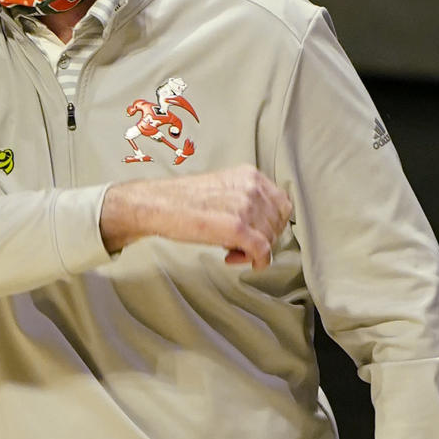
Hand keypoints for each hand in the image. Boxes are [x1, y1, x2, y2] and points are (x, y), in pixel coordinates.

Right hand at [100, 164, 292, 269]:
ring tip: (231, 252)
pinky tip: (244, 263)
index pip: (281, 204)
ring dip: (254, 251)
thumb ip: (244, 200)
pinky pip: (262, 250)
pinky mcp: (237, 226)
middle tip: (239, 247)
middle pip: (278, 223)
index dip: (272, 224)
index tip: (256, 234)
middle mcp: (251, 187)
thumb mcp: (222, 189)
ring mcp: (245, 206)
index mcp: (249, 175)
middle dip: (262, 239)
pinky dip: (259, 262)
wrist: (157, 204)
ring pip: (270, 238)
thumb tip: (261, 227)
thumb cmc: (183, 201)